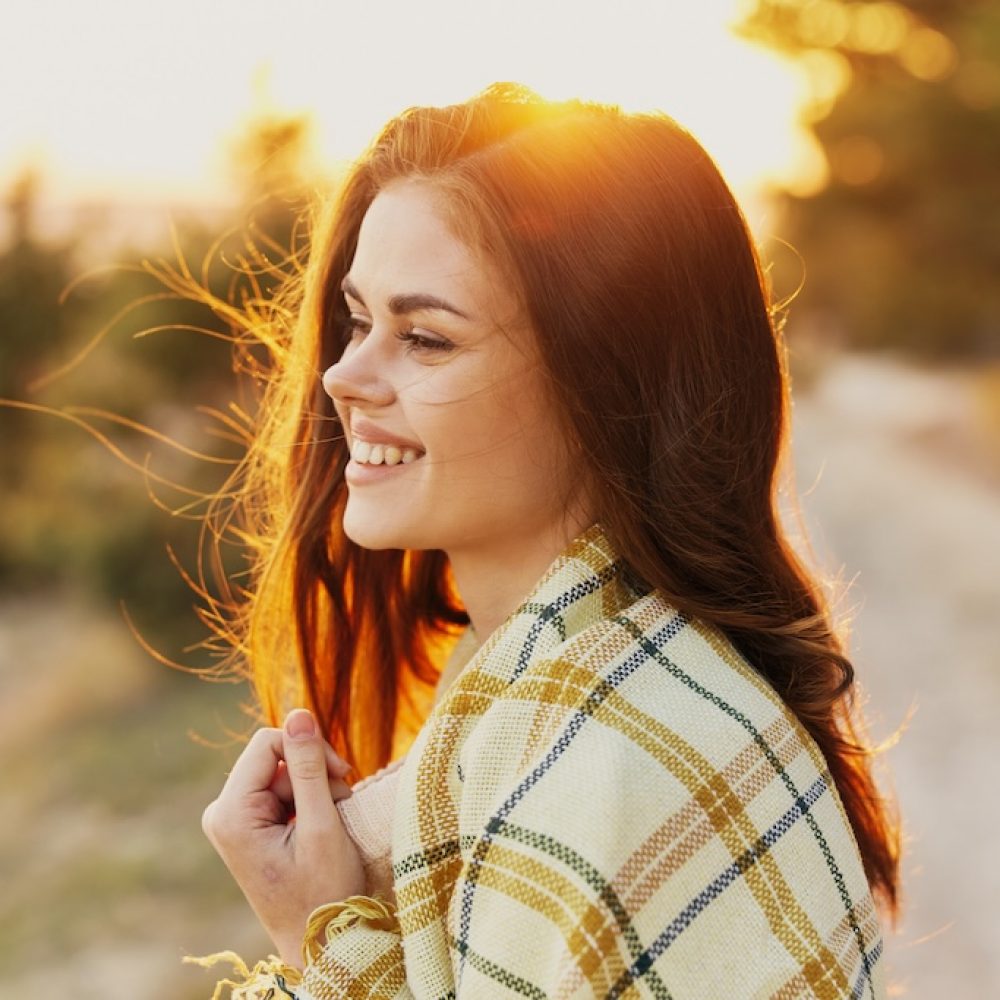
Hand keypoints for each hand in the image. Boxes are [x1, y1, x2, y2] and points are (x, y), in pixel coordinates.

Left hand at [201, 708, 365, 967]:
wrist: (321, 943)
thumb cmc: (323, 892)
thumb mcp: (322, 824)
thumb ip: (309, 767)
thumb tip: (298, 713)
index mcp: (231, 813)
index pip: (267, 742)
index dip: (308, 748)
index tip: (342, 773)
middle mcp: (223, 812)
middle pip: (274, 756)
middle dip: (314, 771)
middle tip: (343, 798)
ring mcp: (234, 820)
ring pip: (282, 772)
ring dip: (316, 787)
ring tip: (335, 819)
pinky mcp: (248, 826)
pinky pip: (280, 791)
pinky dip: (309, 800)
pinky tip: (323, 824)